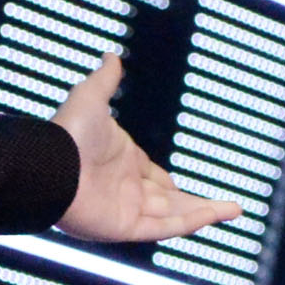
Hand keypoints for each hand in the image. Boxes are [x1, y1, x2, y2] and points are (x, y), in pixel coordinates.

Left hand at [51, 54, 238, 244]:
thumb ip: (105, 80)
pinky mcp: (125, 227)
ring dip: (205, 213)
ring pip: (173, 215)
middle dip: (197, 203)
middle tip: (226, 206)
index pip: (153, 178)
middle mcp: (125, 189)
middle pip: (169, 201)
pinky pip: (164, 228)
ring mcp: (126, 210)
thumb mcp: (90, 96)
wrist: (49, 164)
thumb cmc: (67, 132)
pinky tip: (216, 214)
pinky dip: (191, 222)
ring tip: (235, 210)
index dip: (169, 183)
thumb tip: (111, 56)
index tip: (184, 187)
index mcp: (121, 163)